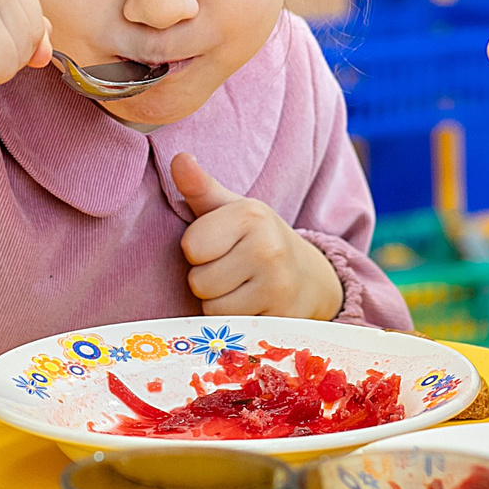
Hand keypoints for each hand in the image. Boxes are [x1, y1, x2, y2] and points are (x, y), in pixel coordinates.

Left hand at [173, 151, 343, 318]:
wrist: (310, 276)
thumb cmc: (257, 238)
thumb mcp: (232, 209)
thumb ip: (200, 187)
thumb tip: (179, 158)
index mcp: (251, 215)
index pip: (191, 246)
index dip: (199, 250)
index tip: (219, 245)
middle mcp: (268, 248)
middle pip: (199, 282)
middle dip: (208, 281)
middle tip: (232, 270)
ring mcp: (278, 287)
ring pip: (213, 310)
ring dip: (220, 305)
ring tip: (241, 289)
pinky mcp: (282, 320)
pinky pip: (232, 330)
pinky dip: (237, 323)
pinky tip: (253, 307)